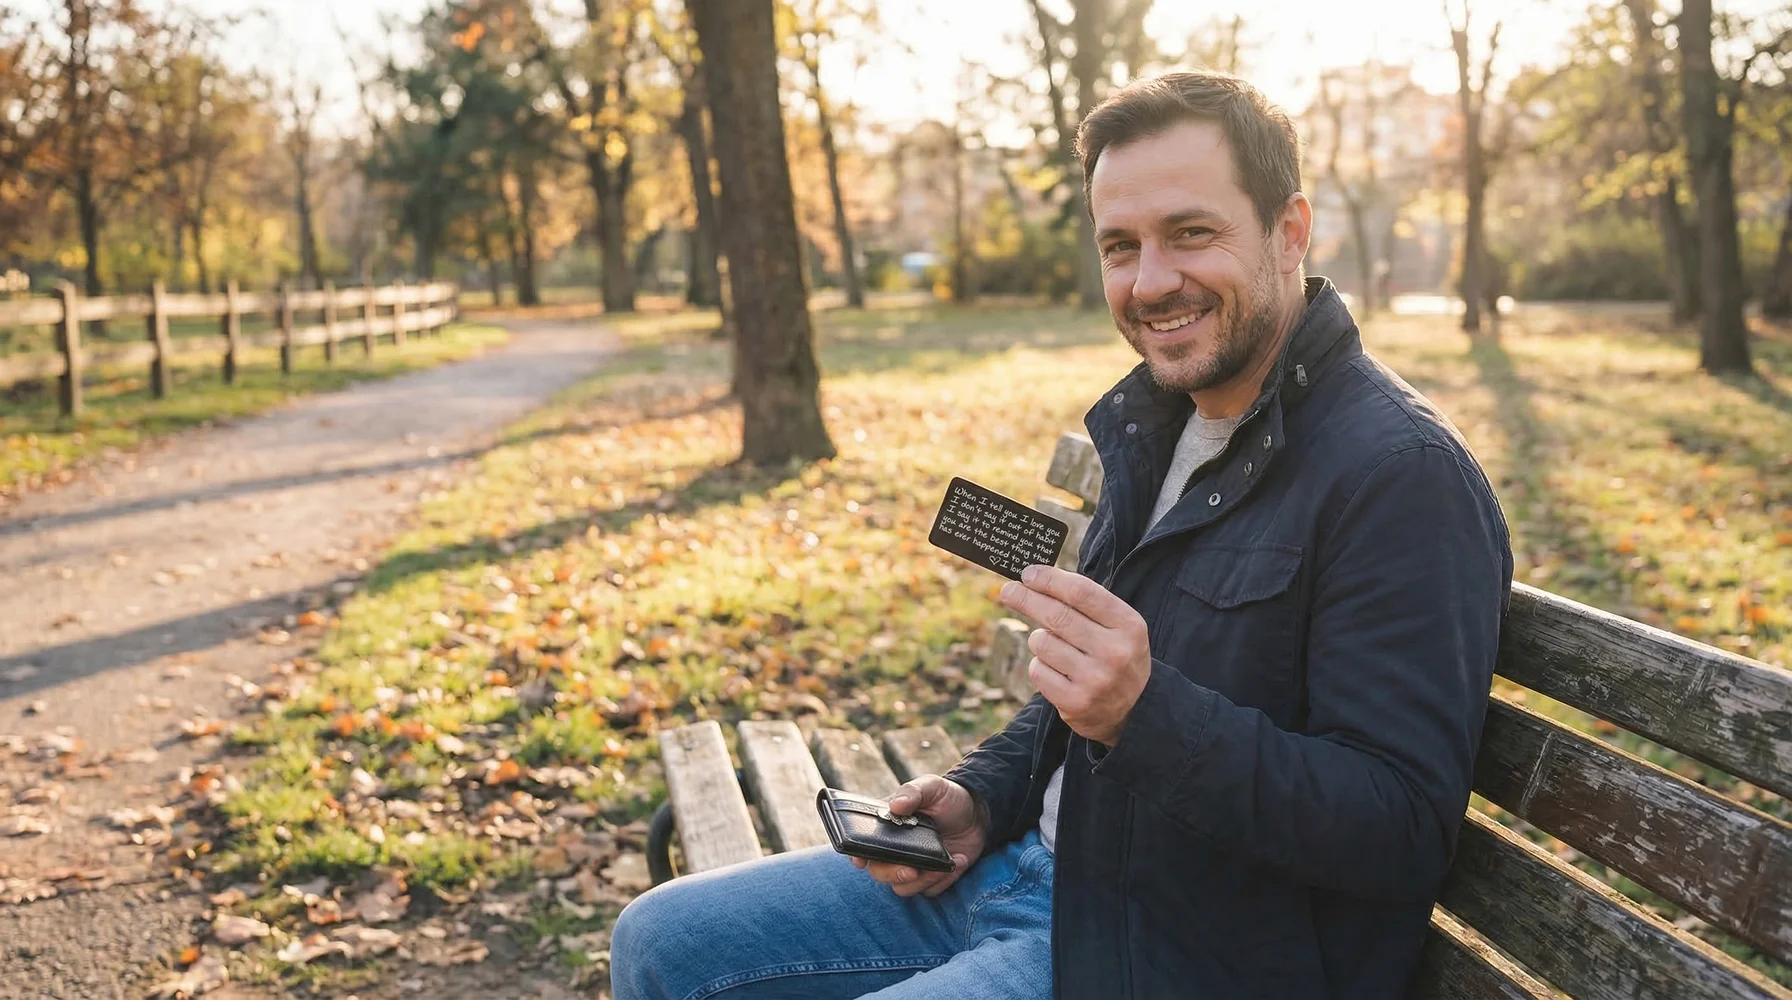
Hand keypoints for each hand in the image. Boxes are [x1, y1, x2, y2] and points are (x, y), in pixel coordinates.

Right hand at [853, 774, 987, 897]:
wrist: (978, 816)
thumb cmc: (949, 798)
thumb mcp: (932, 787)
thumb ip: (913, 792)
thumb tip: (896, 806)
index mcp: (888, 826)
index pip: (863, 844)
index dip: (858, 855)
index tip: (861, 862)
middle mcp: (895, 850)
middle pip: (879, 872)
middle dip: (894, 874)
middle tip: (912, 870)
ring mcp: (913, 865)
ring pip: (903, 887)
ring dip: (924, 879)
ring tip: (946, 861)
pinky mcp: (931, 878)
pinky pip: (929, 891)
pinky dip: (944, 880)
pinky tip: (958, 860)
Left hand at [997, 564, 1151, 746]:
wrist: (1134, 710)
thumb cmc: (1116, 655)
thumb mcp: (1118, 626)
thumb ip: (1086, 602)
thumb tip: (1037, 577)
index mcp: (1128, 625)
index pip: (1082, 593)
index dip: (1050, 580)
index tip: (1028, 574)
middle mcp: (1114, 652)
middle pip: (1057, 616)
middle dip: (1026, 599)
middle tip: (1008, 591)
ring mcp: (1095, 679)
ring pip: (1042, 643)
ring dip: (1039, 640)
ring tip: (1055, 648)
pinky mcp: (1075, 702)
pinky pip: (1037, 670)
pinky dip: (1039, 666)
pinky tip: (1056, 671)